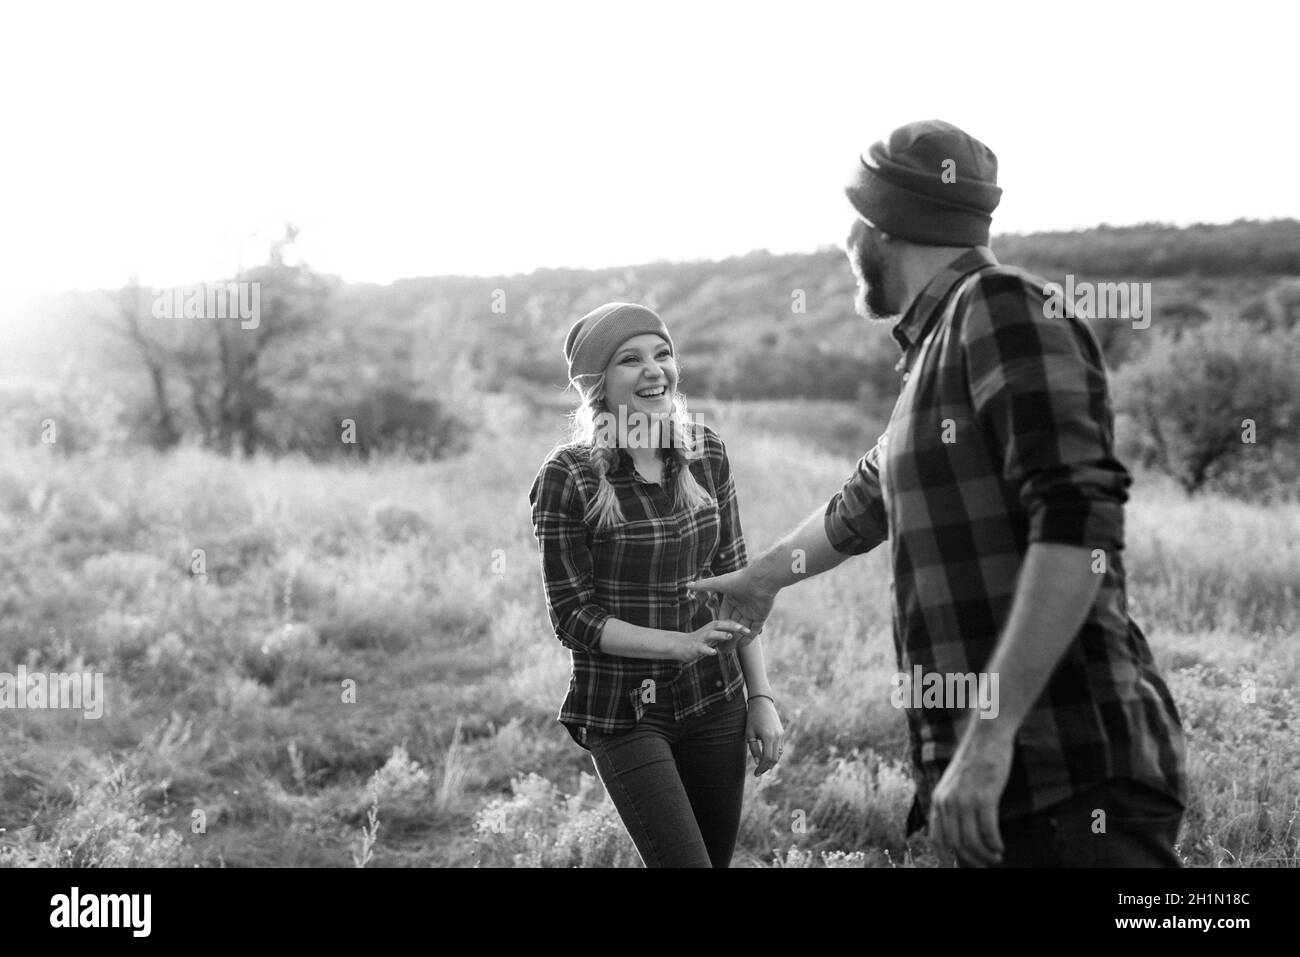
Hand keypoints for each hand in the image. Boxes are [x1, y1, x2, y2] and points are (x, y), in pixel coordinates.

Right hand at [667, 620, 750, 663]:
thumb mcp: (712, 636)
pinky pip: (702, 648)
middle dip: (732, 626)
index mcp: (713, 627)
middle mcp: (707, 630)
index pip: (727, 623)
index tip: (750, 629)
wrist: (679, 645)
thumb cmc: (699, 641)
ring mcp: (701, 638)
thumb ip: (724, 634)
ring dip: (720, 635)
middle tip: (743, 629)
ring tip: (730, 636)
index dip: (738, 625)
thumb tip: (739, 634)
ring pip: (711, 634)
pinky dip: (708, 650)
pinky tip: (714, 653)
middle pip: (720, 625)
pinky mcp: (695, 647)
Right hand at [687, 568, 775, 648]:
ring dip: (736, 639)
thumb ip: (703, 586)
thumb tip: (687, 585)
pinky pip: (754, 630)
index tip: (711, 637)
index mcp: (731, 598)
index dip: (718, 627)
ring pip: (742, 629)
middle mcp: (742, 605)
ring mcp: (752, 611)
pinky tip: (742, 646)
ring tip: (728, 651)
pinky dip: (749, 637)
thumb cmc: (739, 580)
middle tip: (719, 648)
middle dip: (726, 636)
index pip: (723, 615)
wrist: (761, 579)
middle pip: (732, 624)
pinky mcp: (761, 616)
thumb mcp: (718, 583)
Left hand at [745, 696, 783, 776]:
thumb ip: (754, 749)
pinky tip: (767, 757)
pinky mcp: (782, 733)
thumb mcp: (749, 734)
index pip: (767, 758)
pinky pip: (780, 748)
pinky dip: (774, 755)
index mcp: (768, 737)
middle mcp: (777, 737)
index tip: (755, 773)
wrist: (762, 703)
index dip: (761, 768)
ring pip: (778, 754)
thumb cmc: (752, 718)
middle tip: (758, 772)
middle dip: (766, 767)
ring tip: (762, 766)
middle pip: (774, 759)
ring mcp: (781, 735)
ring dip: (771, 762)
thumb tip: (758, 762)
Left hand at [928, 727, 1011, 866]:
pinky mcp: (985, 797)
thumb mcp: (955, 784)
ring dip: (985, 856)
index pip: (937, 839)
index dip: (946, 859)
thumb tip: (959, 834)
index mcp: (938, 800)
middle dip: (971, 861)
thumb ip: (953, 806)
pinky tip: (1000, 847)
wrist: (987, 736)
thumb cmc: (975, 761)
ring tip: (995, 857)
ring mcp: (965, 800)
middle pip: (956, 845)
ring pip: (972, 842)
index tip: (956, 868)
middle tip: (984, 865)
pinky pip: (989, 831)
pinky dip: (995, 844)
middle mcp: (948, 802)